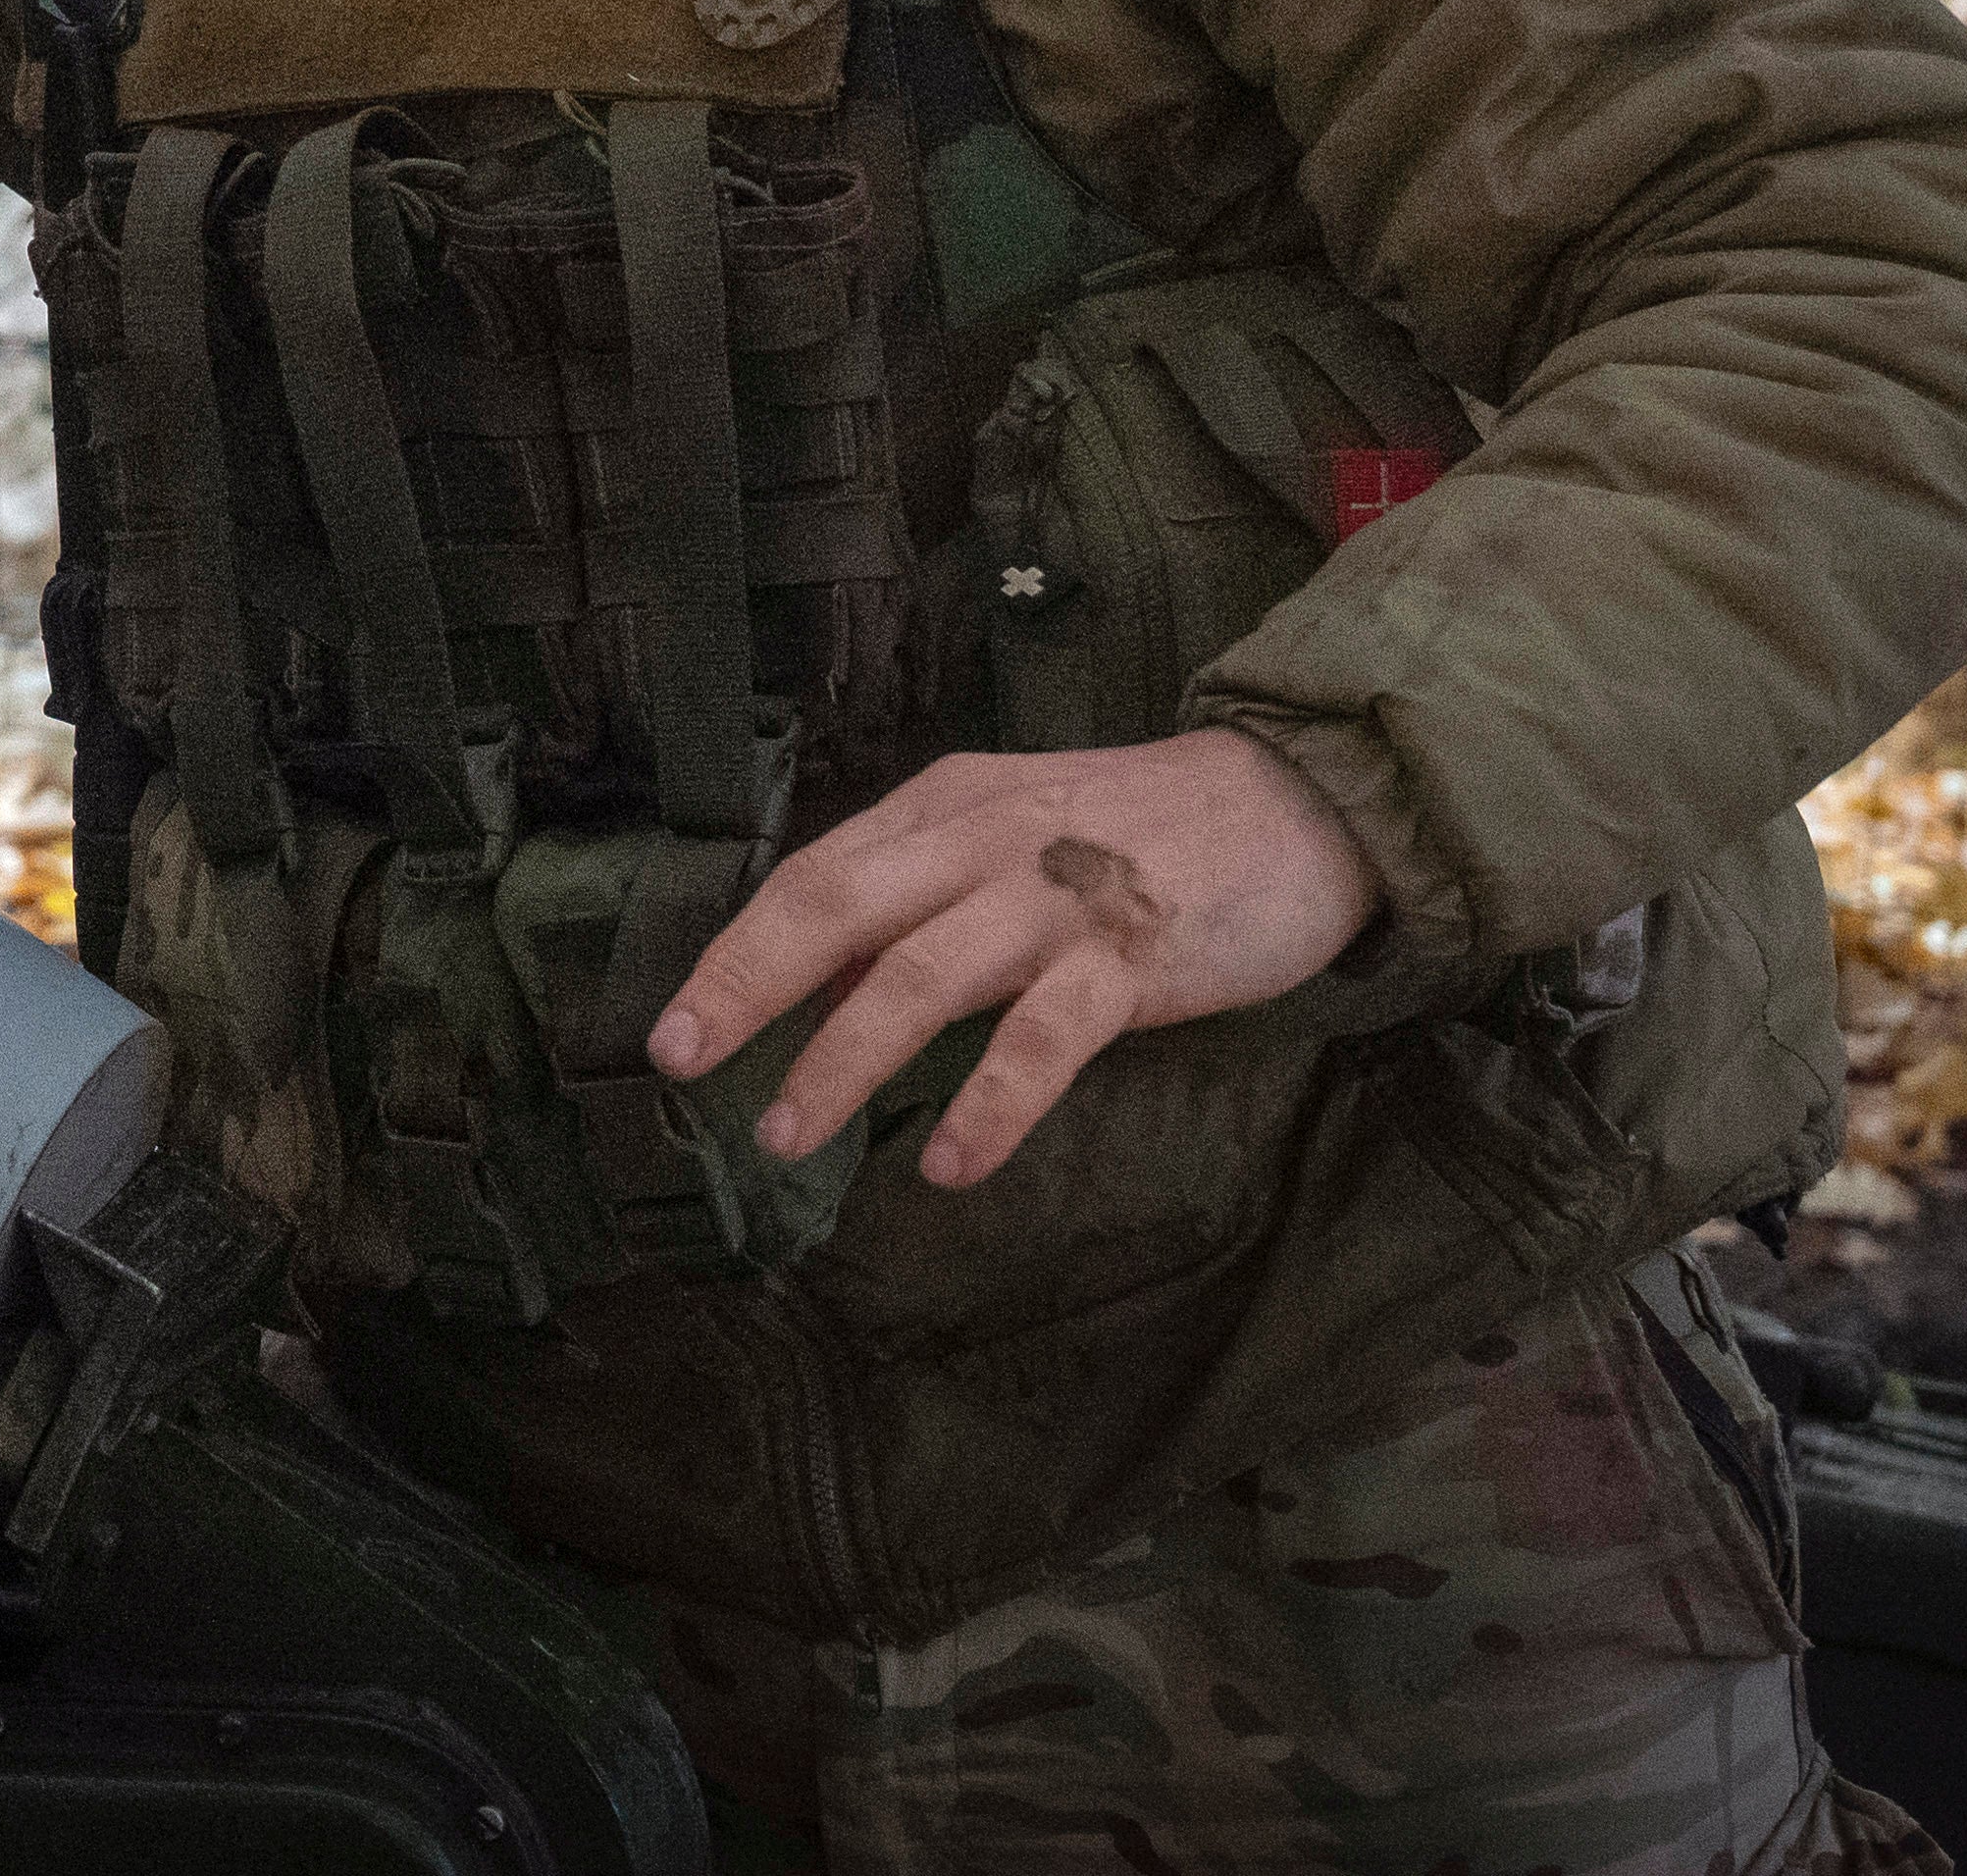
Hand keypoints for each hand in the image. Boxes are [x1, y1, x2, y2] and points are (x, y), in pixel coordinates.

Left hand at [643, 730, 1380, 1188]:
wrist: (1297, 803)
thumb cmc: (1136, 833)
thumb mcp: (1009, 839)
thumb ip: (918, 903)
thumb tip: (816, 992)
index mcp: (943, 808)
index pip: (811, 877)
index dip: (735, 954)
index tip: (669, 1032)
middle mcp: (983, 841)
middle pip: (837, 907)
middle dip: (748, 986)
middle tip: (683, 1064)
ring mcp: (1056, 899)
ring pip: (922, 975)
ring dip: (843, 1059)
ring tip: (787, 1134)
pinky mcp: (1130, 959)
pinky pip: (1042, 1040)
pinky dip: (988, 1104)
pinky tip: (947, 1164)